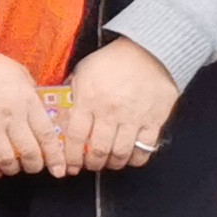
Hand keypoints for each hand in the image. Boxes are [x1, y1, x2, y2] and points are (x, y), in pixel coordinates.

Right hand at [0, 36, 60, 179]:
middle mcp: (10, 115)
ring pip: (6, 157)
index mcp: (26, 101)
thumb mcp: (19, 73)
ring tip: (14, 169)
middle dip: (35, 166)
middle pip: (28, 151)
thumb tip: (40, 111)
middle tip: (36, 168)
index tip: (59, 168)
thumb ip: (31, 94)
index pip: (46, 135)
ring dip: (13, 168)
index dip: (55, 156)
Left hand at [58, 37, 178, 174]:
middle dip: (92, 163)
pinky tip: (130, 158)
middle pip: (98, 150)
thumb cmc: (112, 60)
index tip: (70, 165)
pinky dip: (136, 158)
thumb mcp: (83, 72)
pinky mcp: (154, 119)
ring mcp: (133, 117)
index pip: (74, 137)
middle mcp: (110, 112)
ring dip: (113, 163)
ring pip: (121, 152)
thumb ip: (72, 94)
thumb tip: (61, 111)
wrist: (149, 51)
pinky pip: (145, 147)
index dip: (70, 156)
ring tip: (109, 162)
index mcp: (88, 100)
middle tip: (90, 165)